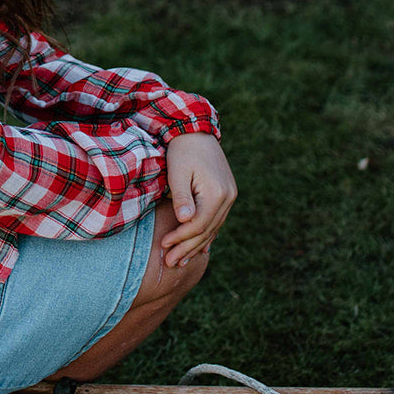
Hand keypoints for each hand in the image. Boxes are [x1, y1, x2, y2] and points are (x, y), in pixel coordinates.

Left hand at [161, 132, 236, 267]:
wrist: (196, 131)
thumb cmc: (182, 150)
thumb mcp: (177, 172)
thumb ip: (181, 197)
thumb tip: (185, 220)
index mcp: (217, 192)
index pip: (198, 224)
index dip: (181, 238)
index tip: (164, 246)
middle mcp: (228, 197)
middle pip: (207, 230)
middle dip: (187, 248)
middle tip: (170, 263)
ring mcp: (230, 196)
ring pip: (213, 228)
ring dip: (196, 245)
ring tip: (180, 260)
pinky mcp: (226, 194)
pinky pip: (216, 220)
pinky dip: (206, 235)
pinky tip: (199, 248)